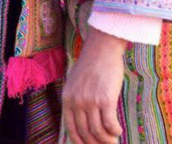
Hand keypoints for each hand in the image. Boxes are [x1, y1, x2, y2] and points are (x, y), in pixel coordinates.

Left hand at [62, 25, 125, 143]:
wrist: (101, 50)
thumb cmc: (90, 67)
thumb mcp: (75, 83)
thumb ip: (75, 101)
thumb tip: (83, 123)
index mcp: (67, 99)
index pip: (71, 130)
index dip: (81, 142)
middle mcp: (76, 102)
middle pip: (86, 134)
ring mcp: (90, 101)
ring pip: (98, 133)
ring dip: (108, 141)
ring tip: (114, 140)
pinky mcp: (105, 100)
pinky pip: (110, 125)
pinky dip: (115, 132)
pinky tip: (118, 130)